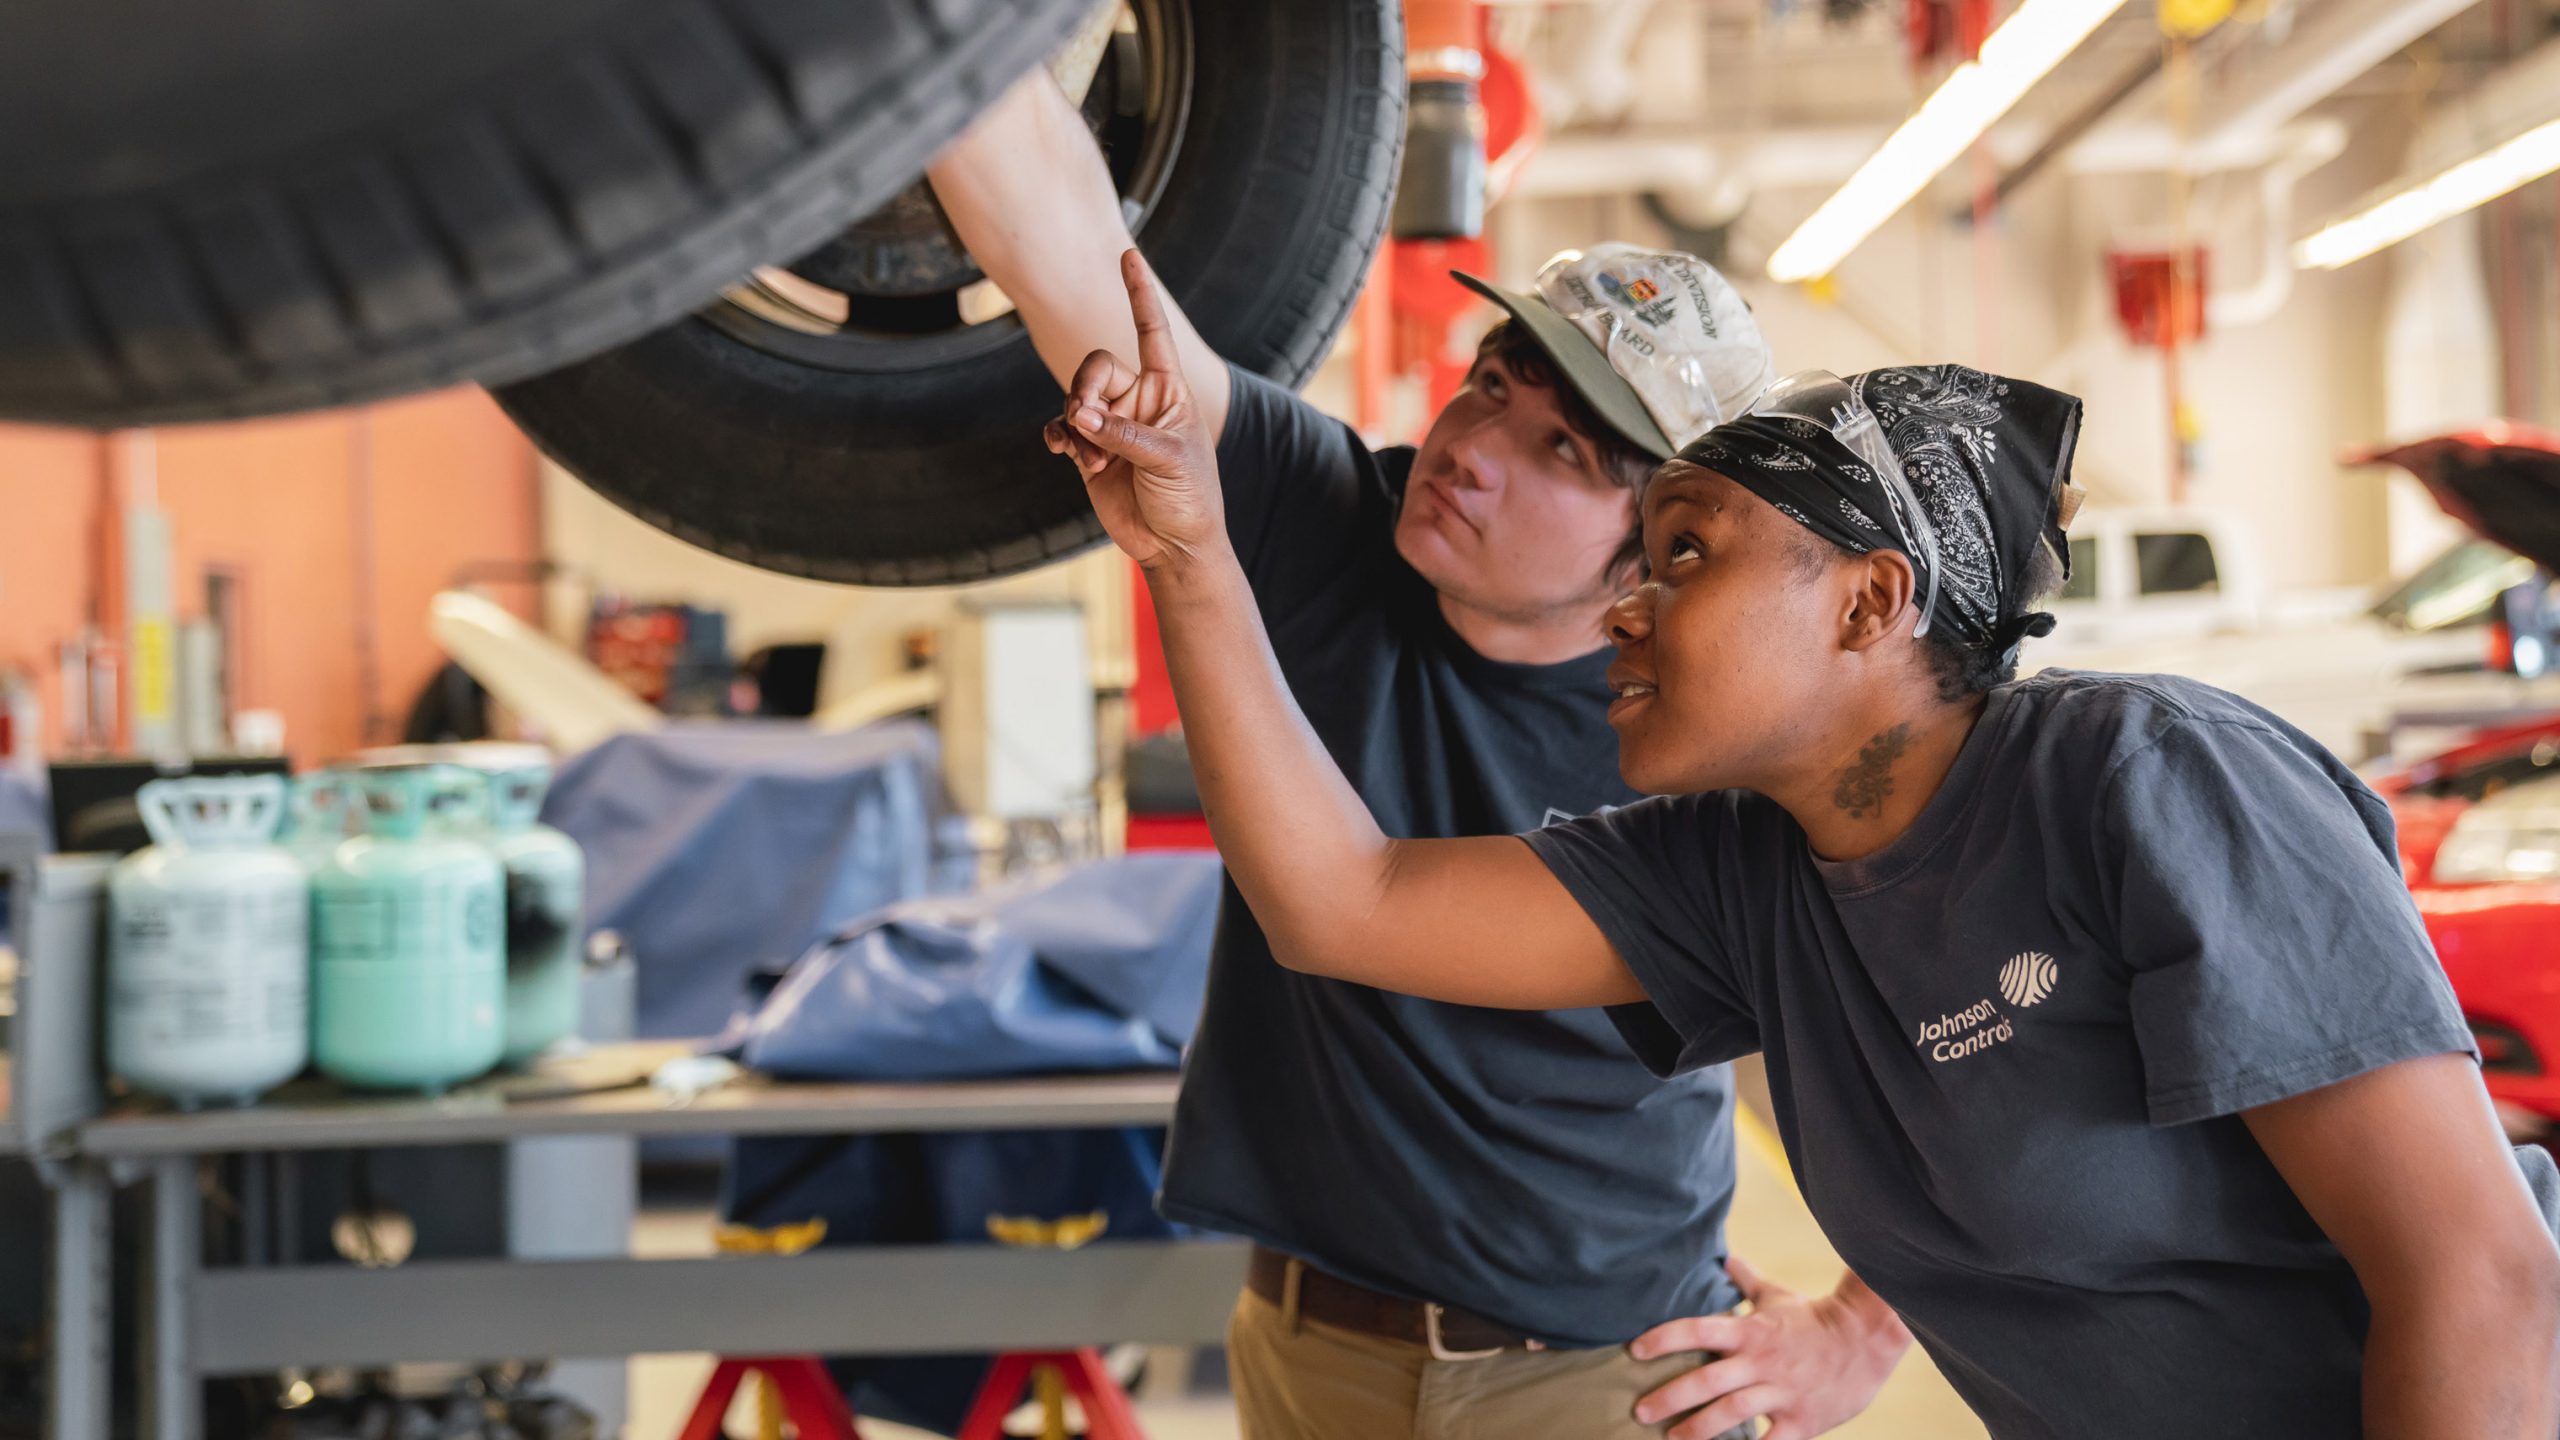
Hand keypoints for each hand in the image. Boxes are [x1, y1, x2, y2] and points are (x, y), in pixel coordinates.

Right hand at [1044, 249, 1225, 573]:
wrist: (1174, 545)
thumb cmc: (1189, 498)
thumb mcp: (1168, 460)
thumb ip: (1123, 434)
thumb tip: (1078, 416)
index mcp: (1168, 389)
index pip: (1150, 331)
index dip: (1139, 294)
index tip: (1129, 255)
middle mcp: (1138, 401)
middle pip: (1096, 367)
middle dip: (1085, 389)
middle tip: (1087, 421)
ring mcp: (1112, 426)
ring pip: (1074, 399)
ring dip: (1075, 423)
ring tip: (1090, 456)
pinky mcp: (1090, 453)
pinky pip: (1062, 428)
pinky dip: (1059, 437)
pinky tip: (1066, 451)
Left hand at [1629, 1260, 1911, 1439]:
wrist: (1866, 1340)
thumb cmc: (1813, 1319)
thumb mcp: (1776, 1296)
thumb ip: (1745, 1282)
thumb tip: (1726, 1258)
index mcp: (1750, 1331)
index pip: (1698, 1329)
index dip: (1664, 1338)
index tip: (1635, 1350)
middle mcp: (1760, 1361)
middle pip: (1708, 1380)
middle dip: (1670, 1396)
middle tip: (1640, 1410)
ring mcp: (1781, 1392)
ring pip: (1732, 1413)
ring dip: (1698, 1430)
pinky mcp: (1801, 1421)